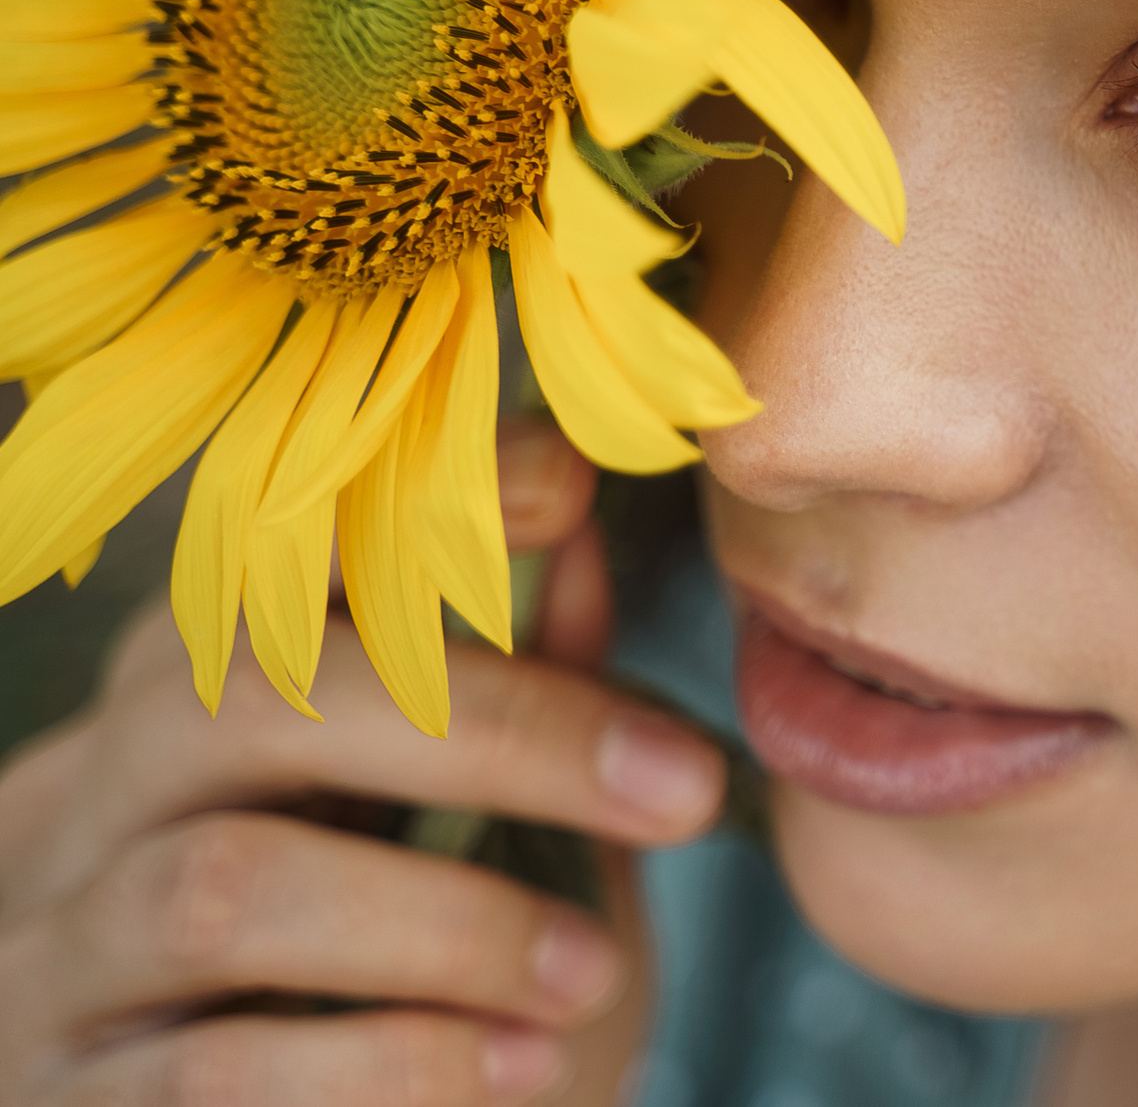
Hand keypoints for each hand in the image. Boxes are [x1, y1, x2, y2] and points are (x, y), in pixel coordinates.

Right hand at [0, 419, 699, 1104]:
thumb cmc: (416, 973)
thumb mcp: (483, 822)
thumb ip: (519, 686)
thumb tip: (578, 528)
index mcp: (193, 691)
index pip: (272, 553)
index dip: (412, 508)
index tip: (570, 487)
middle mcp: (99, 798)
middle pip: (247, 695)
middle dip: (491, 726)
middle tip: (680, 787)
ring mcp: (59, 953)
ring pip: (224, 887)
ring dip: (447, 923)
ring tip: (591, 970)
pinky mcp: (62, 1102)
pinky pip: (212, 1070)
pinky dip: (392, 1063)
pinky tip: (518, 1067)